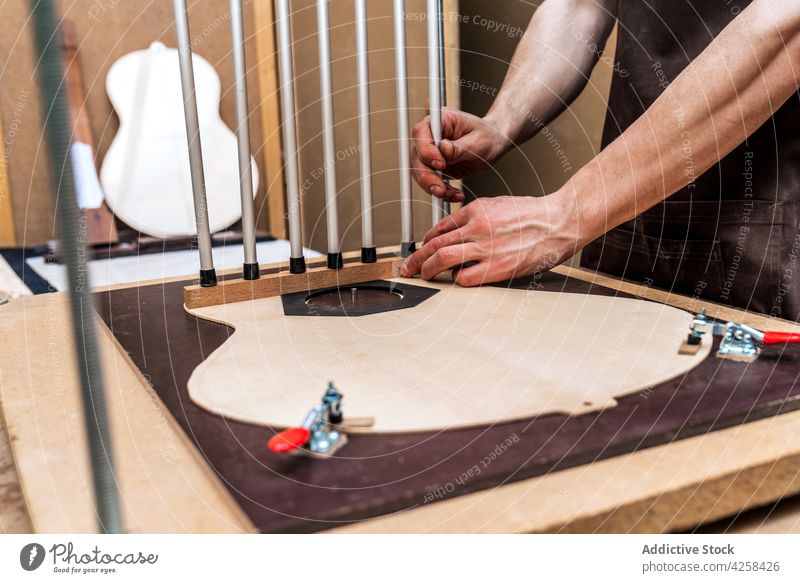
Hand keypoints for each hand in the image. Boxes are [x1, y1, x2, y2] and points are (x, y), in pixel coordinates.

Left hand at [399, 193, 582, 285]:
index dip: (425, 241)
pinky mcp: (496, 267)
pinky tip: (456, 281)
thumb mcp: (499, 205)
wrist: (559, 221)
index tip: (420, 250)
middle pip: (433, 243)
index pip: (439, 228)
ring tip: (422, 276)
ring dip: (427, 270)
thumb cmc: (534, 215)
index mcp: (476, 210)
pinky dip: (455, 280)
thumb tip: (455, 232)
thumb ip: (475, 217)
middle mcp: (476, 227)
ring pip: (442, 259)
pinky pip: (464, 277)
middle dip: (416, 258)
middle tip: (408, 267)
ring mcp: (485, 247)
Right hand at [411, 109, 510, 202]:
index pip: (421, 133)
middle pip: (417, 156)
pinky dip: (441, 192)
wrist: (494, 144)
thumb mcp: (478, 141)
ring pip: (419, 172)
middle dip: (426, 175)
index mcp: (440, 121)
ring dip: (432, 186)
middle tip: (440, 189)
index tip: (440, 164)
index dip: (426, 150)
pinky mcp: (434, 168)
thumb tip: (443, 149)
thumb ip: (460, 147)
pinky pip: (430, 182)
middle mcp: (430, 136)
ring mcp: (430, 153)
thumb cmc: (488, 136)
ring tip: (449, 194)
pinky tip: (454, 195)